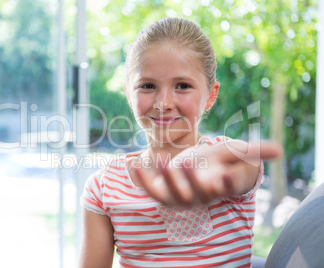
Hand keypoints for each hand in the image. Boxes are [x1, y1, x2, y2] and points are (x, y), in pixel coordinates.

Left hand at [134, 141, 281, 205]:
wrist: (197, 169)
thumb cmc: (218, 161)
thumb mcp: (235, 153)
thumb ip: (255, 151)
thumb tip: (280, 149)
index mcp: (218, 186)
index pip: (223, 188)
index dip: (225, 183)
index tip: (224, 175)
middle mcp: (198, 195)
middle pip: (195, 193)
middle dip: (189, 180)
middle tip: (184, 163)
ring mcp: (179, 196)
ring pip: (172, 195)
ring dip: (166, 182)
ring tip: (161, 162)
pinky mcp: (163, 192)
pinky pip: (152, 190)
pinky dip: (144, 182)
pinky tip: (134, 167)